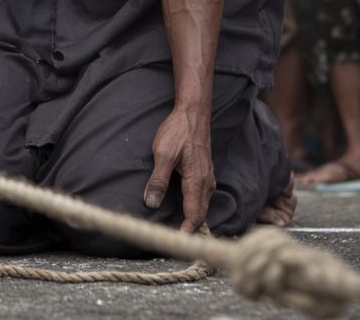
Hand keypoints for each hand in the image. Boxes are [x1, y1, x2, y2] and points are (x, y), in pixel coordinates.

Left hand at [143, 105, 215, 233]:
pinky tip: (188, 212)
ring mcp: (208, 178)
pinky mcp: (205, 174)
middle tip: (177, 244)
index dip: (186, 232)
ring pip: (203, 206)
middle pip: (201, 214)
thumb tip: (151, 203)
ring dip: (194, 221)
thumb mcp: (162, 154)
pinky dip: (197, 209)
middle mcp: (206, 182)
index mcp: (197, 180)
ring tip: (182, 234)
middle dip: (191, 231)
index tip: (178, 245)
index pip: (194, 214)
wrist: (193, 114)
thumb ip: (158, 179)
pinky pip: (203, 198)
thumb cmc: (177, 132)